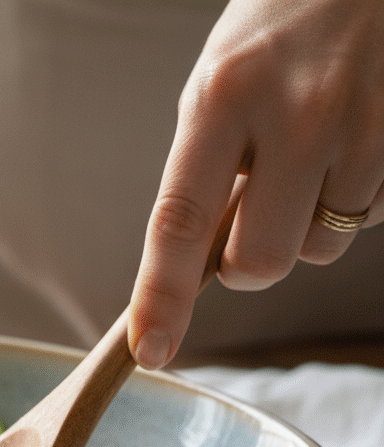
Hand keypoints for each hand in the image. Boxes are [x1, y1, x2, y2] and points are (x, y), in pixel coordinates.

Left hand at [128, 0, 383, 368]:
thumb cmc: (275, 33)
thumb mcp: (215, 88)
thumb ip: (204, 171)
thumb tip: (202, 264)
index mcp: (220, 99)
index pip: (178, 222)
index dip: (162, 297)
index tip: (149, 350)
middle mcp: (295, 116)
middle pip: (260, 261)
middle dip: (246, 265)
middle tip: (247, 216)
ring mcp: (363, 129)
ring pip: (320, 247)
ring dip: (303, 225)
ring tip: (305, 154)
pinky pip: (369, 218)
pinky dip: (347, 201)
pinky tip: (344, 145)